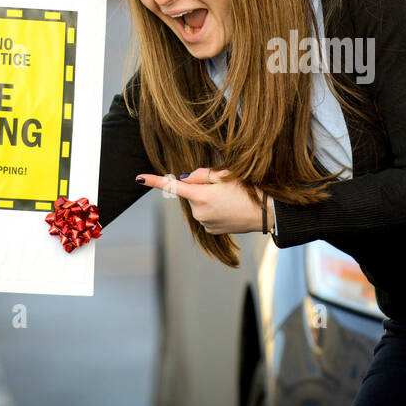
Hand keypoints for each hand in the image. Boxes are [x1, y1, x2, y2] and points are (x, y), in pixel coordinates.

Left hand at [135, 167, 264, 235]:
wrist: (267, 213)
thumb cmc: (249, 189)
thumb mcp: (227, 174)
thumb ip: (202, 174)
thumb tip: (186, 178)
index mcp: (201, 196)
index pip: (173, 186)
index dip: (155, 180)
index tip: (139, 178)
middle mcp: (200, 213)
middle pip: (191, 194)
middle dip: (200, 188)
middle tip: (223, 185)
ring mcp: (205, 224)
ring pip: (199, 205)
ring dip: (208, 199)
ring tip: (230, 198)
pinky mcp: (212, 231)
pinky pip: (206, 216)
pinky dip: (214, 210)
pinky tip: (230, 208)